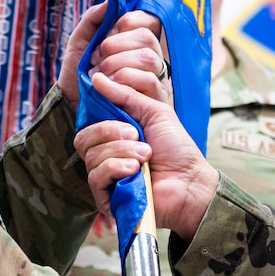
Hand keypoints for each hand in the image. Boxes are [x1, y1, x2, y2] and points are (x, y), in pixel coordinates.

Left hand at [58, 7, 162, 107]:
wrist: (71, 108)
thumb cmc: (78, 76)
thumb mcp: (80, 42)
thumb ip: (94, 18)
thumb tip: (112, 0)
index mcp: (137, 42)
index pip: (148, 20)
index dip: (126, 23)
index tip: (105, 37)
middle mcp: (151, 59)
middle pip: (147, 38)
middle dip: (116, 46)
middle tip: (97, 59)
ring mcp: (156, 79)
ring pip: (148, 58)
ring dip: (117, 64)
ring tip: (100, 75)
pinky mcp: (155, 100)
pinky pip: (149, 81)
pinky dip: (123, 80)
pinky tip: (107, 87)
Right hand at [74, 70, 218, 236]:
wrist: (191, 180)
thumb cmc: (176, 148)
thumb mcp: (154, 112)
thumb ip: (125, 95)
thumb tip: (97, 78)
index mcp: (113, 136)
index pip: (88, 121)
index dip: (97, 112)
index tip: (118, 111)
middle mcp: (104, 155)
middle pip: (83, 138)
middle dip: (110, 131)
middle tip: (136, 134)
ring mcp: (104, 177)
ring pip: (91, 155)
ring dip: (122, 151)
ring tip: (146, 155)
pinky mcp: (105, 197)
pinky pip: (95, 175)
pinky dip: (116, 167)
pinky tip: (135, 171)